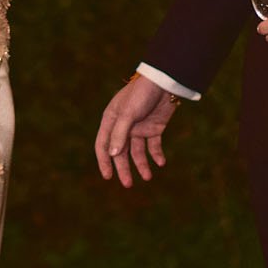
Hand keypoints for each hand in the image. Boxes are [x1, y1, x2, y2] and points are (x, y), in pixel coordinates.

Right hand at [94, 73, 178, 187]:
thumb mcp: (128, 114)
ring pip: (137, 152)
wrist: (164, 82)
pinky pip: (153, 146)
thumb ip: (120, 134)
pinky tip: (161, 162)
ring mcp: (139, 128)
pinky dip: (156, 155)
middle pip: (121, 152)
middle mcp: (123, 127)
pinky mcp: (154, 128)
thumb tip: (113, 155)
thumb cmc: (141, 94)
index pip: (103, 145)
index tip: (108, 177)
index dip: (104, 161)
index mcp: (111, 121)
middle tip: (128, 185)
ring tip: (147, 177)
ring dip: (141, 165)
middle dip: (124, 168)